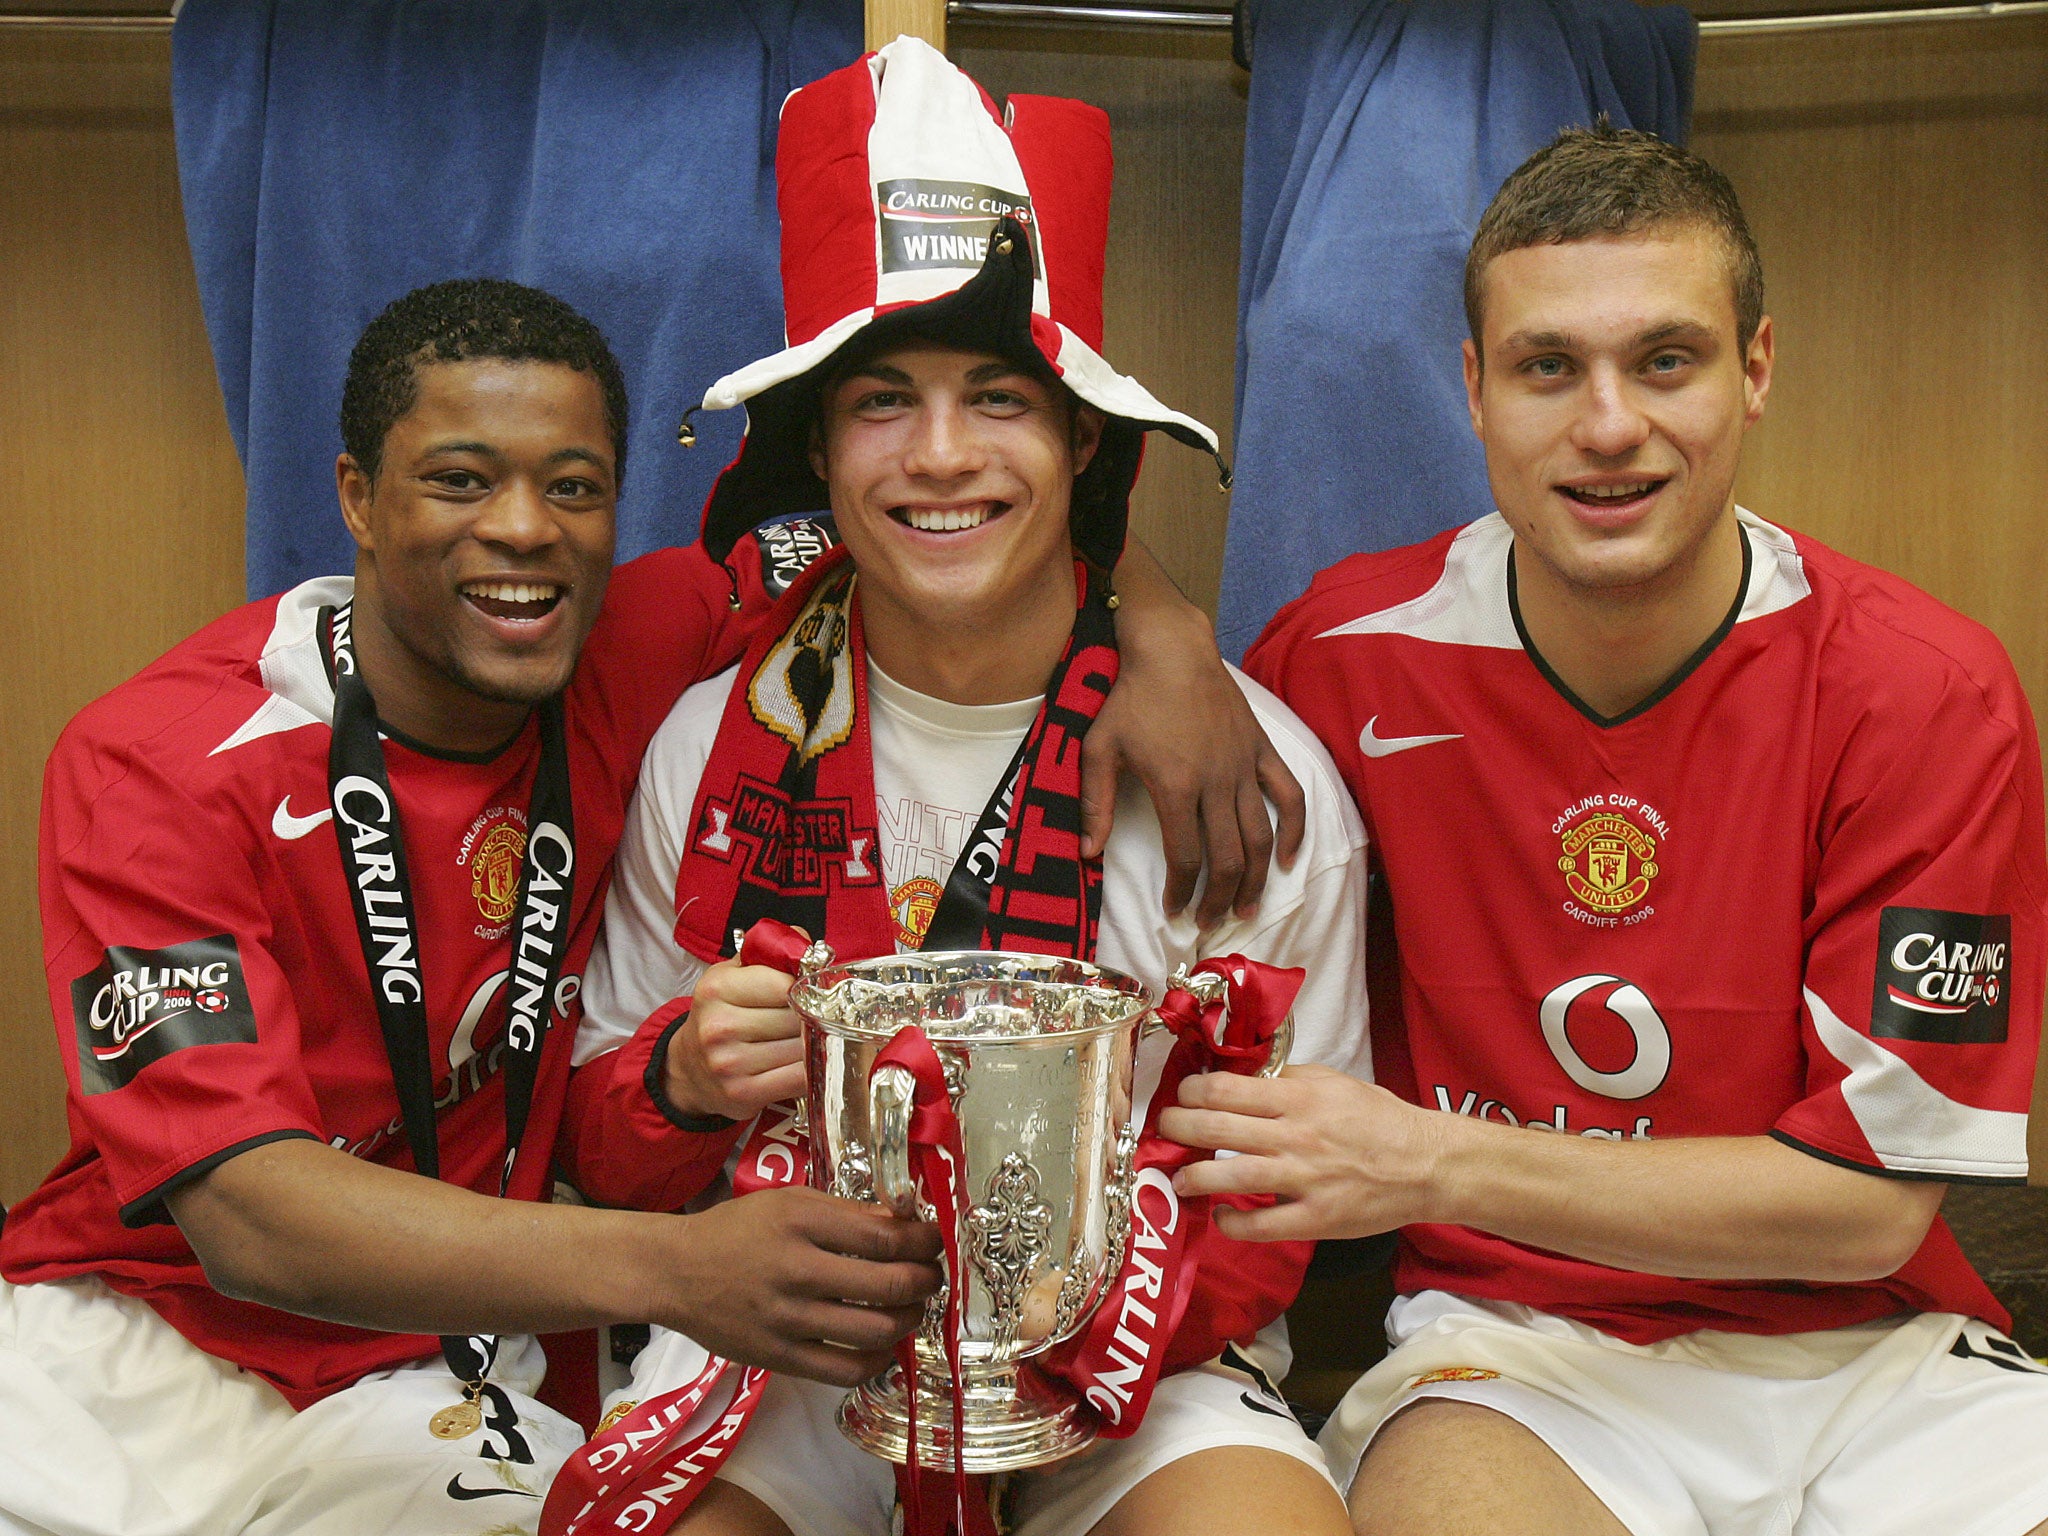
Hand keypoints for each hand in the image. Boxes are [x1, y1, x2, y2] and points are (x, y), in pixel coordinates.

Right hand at [660, 1187, 942, 1385]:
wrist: (676, 1272)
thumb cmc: (738, 1230)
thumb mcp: (791, 1202)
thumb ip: (846, 1213)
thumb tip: (905, 1224)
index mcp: (801, 1224)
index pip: (884, 1237)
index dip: (924, 1241)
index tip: (935, 1240)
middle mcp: (796, 1271)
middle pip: (888, 1285)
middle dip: (926, 1280)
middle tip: (931, 1275)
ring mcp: (787, 1320)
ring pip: (874, 1331)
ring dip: (909, 1319)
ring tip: (911, 1308)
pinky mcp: (778, 1357)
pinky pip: (844, 1370)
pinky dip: (877, 1360)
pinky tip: (883, 1345)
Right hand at [662, 955, 803, 1120]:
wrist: (690, 1068)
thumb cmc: (720, 1014)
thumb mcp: (733, 974)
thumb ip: (769, 954)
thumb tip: (807, 944)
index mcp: (716, 989)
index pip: (784, 984)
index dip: (804, 987)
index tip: (808, 990)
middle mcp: (719, 1027)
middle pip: (796, 1017)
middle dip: (811, 1016)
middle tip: (811, 1015)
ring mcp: (729, 1063)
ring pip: (801, 1048)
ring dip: (813, 1044)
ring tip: (805, 1038)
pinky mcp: (742, 1093)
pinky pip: (797, 1079)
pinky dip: (811, 1070)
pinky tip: (805, 1062)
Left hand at [1089, 548, 1305, 924]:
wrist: (1172, 649)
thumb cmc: (1130, 698)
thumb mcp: (1099, 749)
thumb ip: (1093, 803)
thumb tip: (1087, 854)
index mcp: (1175, 786)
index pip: (1185, 856)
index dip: (1181, 891)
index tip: (1174, 913)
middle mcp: (1215, 782)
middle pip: (1228, 856)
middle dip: (1220, 897)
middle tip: (1210, 921)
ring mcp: (1243, 766)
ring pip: (1260, 836)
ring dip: (1256, 879)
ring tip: (1248, 908)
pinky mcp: (1261, 749)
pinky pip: (1288, 795)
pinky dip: (1295, 830)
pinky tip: (1289, 860)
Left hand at [1160, 1065, 1444, 1241]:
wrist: (1426, 1164)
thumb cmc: (1379, 1120)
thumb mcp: (1334, 1082)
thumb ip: (1288, 1079)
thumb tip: (1242, 1075)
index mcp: (1299, 1097)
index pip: (1225, 1089)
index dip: (1192, 1091)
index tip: (1182, 1095)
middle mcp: (1295, 1135)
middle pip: (1216, 1129)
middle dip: (1178, 1128)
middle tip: (1167, 1130)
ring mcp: (1304, 1180)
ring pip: (1230, 1178)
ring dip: (1193, 1177)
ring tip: (1178, 1178)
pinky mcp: (1316, 1219)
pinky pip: (1260, 1226)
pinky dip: (1231, 1223)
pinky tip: (1221, 1216)